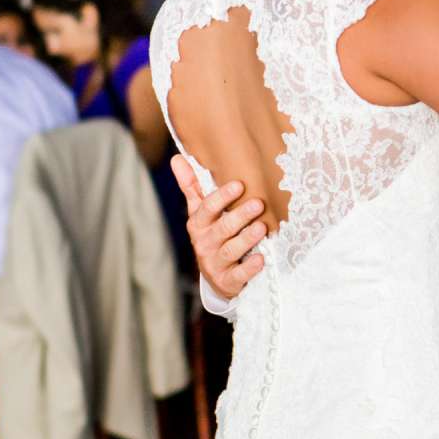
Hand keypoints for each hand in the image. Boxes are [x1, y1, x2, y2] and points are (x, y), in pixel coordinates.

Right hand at [171, 154, 268, 299]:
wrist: (217, 278)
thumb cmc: (212, 236)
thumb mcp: (200, 212)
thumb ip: (191, 186)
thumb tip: (177, 157)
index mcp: (198, 224)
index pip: (208, 208)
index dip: (222, 197)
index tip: (240, 184)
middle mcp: (204, 243)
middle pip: (221, 228)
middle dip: (239, 216)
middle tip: (258, 204)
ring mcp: (215, 264)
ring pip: (230, 250)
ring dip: (246, 239)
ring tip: (261, 227)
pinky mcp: (227, 282)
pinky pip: (238, 275)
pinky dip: (249, 268)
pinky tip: (261, 259)